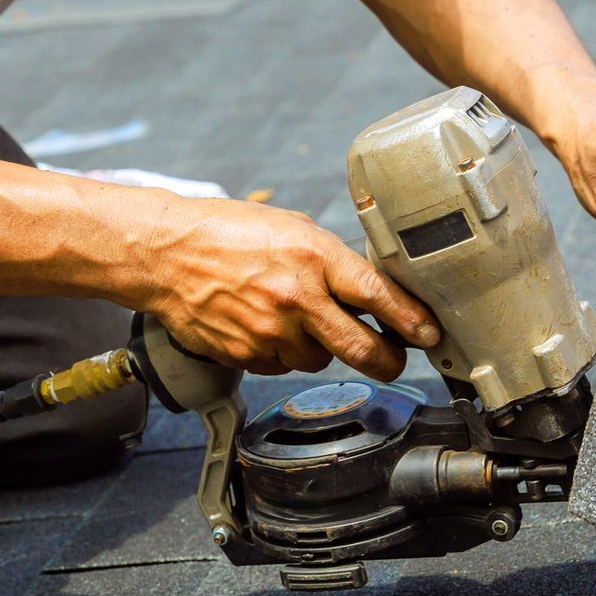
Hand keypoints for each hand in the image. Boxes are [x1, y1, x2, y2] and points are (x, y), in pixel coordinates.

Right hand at [139, 199, 441, 378]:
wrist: (165, 254)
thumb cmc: (228, 232)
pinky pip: (281, 366)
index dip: (410, 320)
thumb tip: (372, 293)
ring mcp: (269, 331)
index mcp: (312, 256)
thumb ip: (331, 261)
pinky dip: (281, 352)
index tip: (430, 334)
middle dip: (387, 360)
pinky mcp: (247, 355)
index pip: (376, 295)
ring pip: (318, 361)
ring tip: (295, 318)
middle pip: (360, 348)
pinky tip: (263, 324)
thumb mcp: (291, 228)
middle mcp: (295, 297)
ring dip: (319, 348)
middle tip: (395, 359)